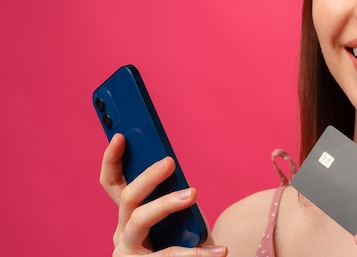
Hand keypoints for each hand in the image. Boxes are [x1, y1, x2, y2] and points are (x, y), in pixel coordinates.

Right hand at [99, 134, 227, 256]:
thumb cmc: (186, 241)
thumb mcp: (177, 214)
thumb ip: (171, 193)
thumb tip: (171, 165)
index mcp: (128, 215)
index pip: (112, 184)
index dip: (112, 160)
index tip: (121, 136)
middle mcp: (122, 233)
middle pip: (127, 197)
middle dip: (147, 176)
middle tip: (170, 161)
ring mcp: (128, 253)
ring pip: (140, 219)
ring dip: (166, 202)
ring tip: (193, 193)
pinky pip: (169, 256)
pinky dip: (198, 253)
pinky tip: (220, 250)